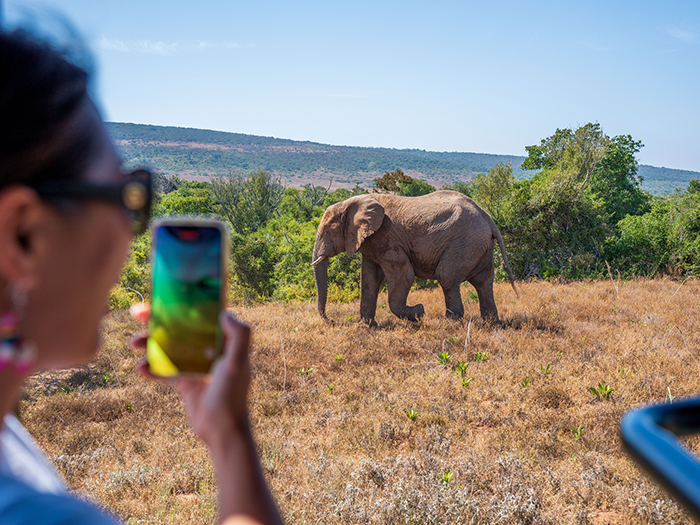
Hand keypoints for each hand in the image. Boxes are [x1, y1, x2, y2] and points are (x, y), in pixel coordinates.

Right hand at [130, 305, 252, 443]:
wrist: (222, 431)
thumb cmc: (232, 395)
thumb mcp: (237, 363)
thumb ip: (239, 335)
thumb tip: (224, 312)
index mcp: (224, 341)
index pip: (201, 315)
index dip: (183, 304)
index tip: (163, 297)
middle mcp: (210, 350)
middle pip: (181, 328)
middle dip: (159, 320)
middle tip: (137, 313)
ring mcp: (196, 366)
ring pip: (168, 347)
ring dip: (149, 343)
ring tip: (133, 344)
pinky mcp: (186, 383)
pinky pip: (164, 371)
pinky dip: (151, 369)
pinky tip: (139, 369)